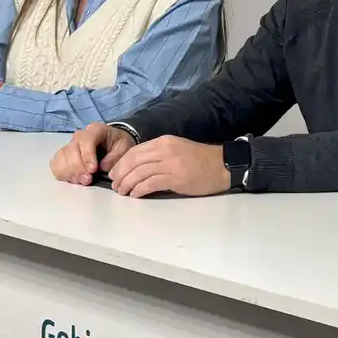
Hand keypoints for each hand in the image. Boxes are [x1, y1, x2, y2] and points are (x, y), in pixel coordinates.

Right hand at [51, 123, 135, 185]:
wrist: (113, 143)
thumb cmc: (118, 144)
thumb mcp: (125, 147)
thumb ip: (116, 156)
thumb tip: (103, 166)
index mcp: (96, 130)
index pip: (86, 140)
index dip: (87, 156)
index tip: (93, 170)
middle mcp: (80, 136)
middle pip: (71, 150)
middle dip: (79, 168)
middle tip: (88, 180)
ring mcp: (70, 145)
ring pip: (61, 158)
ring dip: (70, 172)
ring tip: (82, 180)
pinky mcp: (64, 155)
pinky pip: (56, 164)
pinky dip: (62, 173)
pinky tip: (74, 178)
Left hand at [107, 136, 228, 198]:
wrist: (223, 166)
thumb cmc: (202, 160)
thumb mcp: (178, 149)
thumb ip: (159, 154)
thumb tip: (138, 167)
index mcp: (164, 142)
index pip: (135, 151)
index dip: (120, 164)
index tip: (115, 173)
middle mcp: (165, 150)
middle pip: (133, 162)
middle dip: (120, 175)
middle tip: (115, 186)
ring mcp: (171, 164)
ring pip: (139, 173)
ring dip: (127, 184)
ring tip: (123, 192)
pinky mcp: (176, 178)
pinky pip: (150, 183)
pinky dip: (139, 190)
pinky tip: (135, 195)